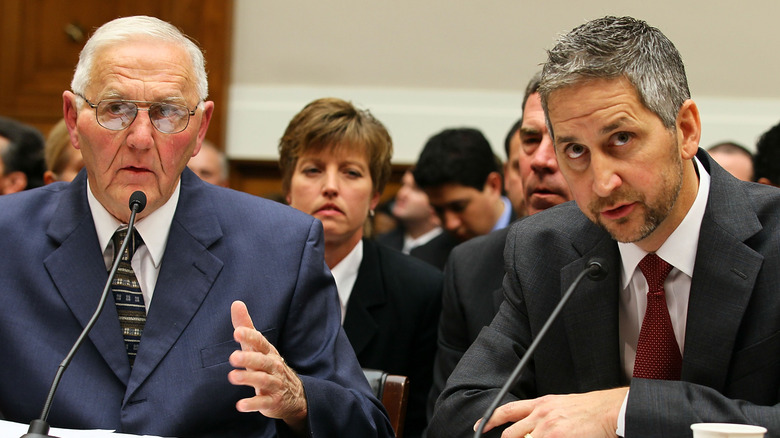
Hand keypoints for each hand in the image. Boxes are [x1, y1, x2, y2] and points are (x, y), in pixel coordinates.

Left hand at [228, 300, 307, 433]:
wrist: (294, 395)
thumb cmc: (269, 366)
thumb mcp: (258, 347)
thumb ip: (246, 327)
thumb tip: (236, 303)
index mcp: (268, 352)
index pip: (260, 342)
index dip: (250, 336)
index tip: (237, 332)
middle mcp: (273, 366)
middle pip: (261, 361)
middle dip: (248, 359)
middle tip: (232, 357)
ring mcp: (274, 384)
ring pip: (262, 380)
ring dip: (247, 379)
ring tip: (232, 377)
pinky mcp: (272, 401)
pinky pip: (262, 402)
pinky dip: (252, 404)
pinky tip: (240, 406)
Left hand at [475, 387, 627, 437]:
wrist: (607, 410)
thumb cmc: (588, 409)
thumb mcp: (559, 405)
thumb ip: (541, 415)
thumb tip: (530, 428)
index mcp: (540, 404)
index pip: (506, 410)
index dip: (489, 420)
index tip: (479, 427)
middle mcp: (540, 415)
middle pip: (510, 434)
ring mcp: (548, 428)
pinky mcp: (558, 437)